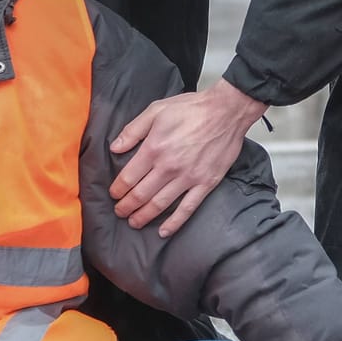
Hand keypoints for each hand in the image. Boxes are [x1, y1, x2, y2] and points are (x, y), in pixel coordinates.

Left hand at [109, 79, 267, 236]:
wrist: (227, 111)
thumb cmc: (193, 109)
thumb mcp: (156, 110)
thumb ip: (133, 130)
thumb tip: (115, 147)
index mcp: (154, 148)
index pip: (128, 177)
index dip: (117, 190)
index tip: (114, 194)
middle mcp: (169, 167)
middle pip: (140, 195)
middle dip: (126, 207)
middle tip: (120, 211)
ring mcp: (188, 177)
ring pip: (159, 204)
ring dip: (143, 216)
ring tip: (134, 222)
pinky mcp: (206, 183)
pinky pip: (188, 208)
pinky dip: (174, 223)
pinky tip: (164, 231)